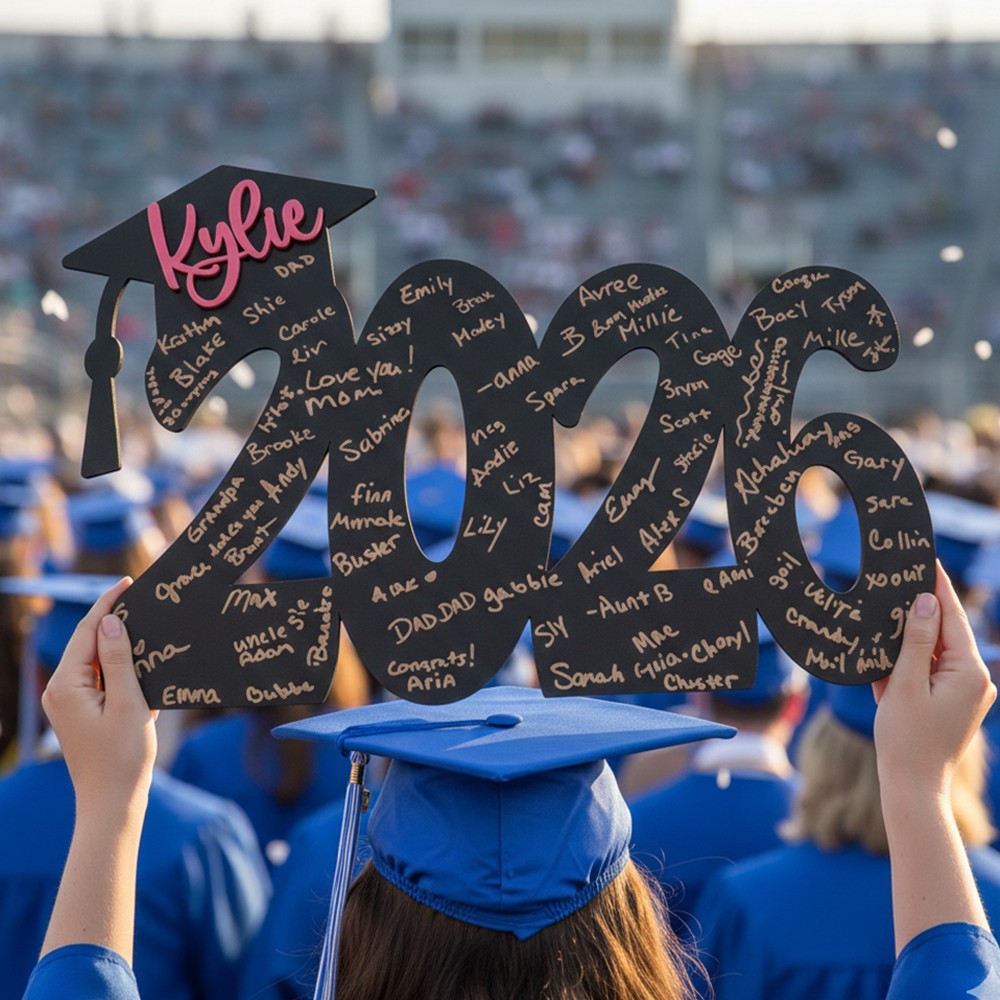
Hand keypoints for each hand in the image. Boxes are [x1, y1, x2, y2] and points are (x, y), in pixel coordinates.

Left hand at [41, 577, 156, 811]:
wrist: (112, 802)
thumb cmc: (122, 756)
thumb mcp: (128, 702)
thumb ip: (119, 659)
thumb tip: (112, 621)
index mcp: (67, 684)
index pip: (88, 630)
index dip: (108, 603)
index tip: (129, 582)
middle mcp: (61, 690)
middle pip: (89, 642)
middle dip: (115, 620)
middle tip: (143, 599)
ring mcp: (69, 703)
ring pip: (96, 660)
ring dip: (120, 645)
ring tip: (148, 628)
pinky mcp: (80, 713)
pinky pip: (100, 679)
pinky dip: (120, 668)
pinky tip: (143, 665)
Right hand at [873, 564, 996, 796]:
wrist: (913, 786)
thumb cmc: (905, 738)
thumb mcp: (904, 683)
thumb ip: (915, 640)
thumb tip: (924, 601)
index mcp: (970, 672)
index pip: (952, 617)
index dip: (938, 586)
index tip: (926, 558)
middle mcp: (975, 679)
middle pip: (944, 631)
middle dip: (920, 609)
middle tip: (899, 579)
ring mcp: (966, 691)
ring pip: (936, 650)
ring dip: (911, 637)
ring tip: (887, 613)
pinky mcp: (952, 701)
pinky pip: (931, 669)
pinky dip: (911, 660)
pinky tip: (888, 652)